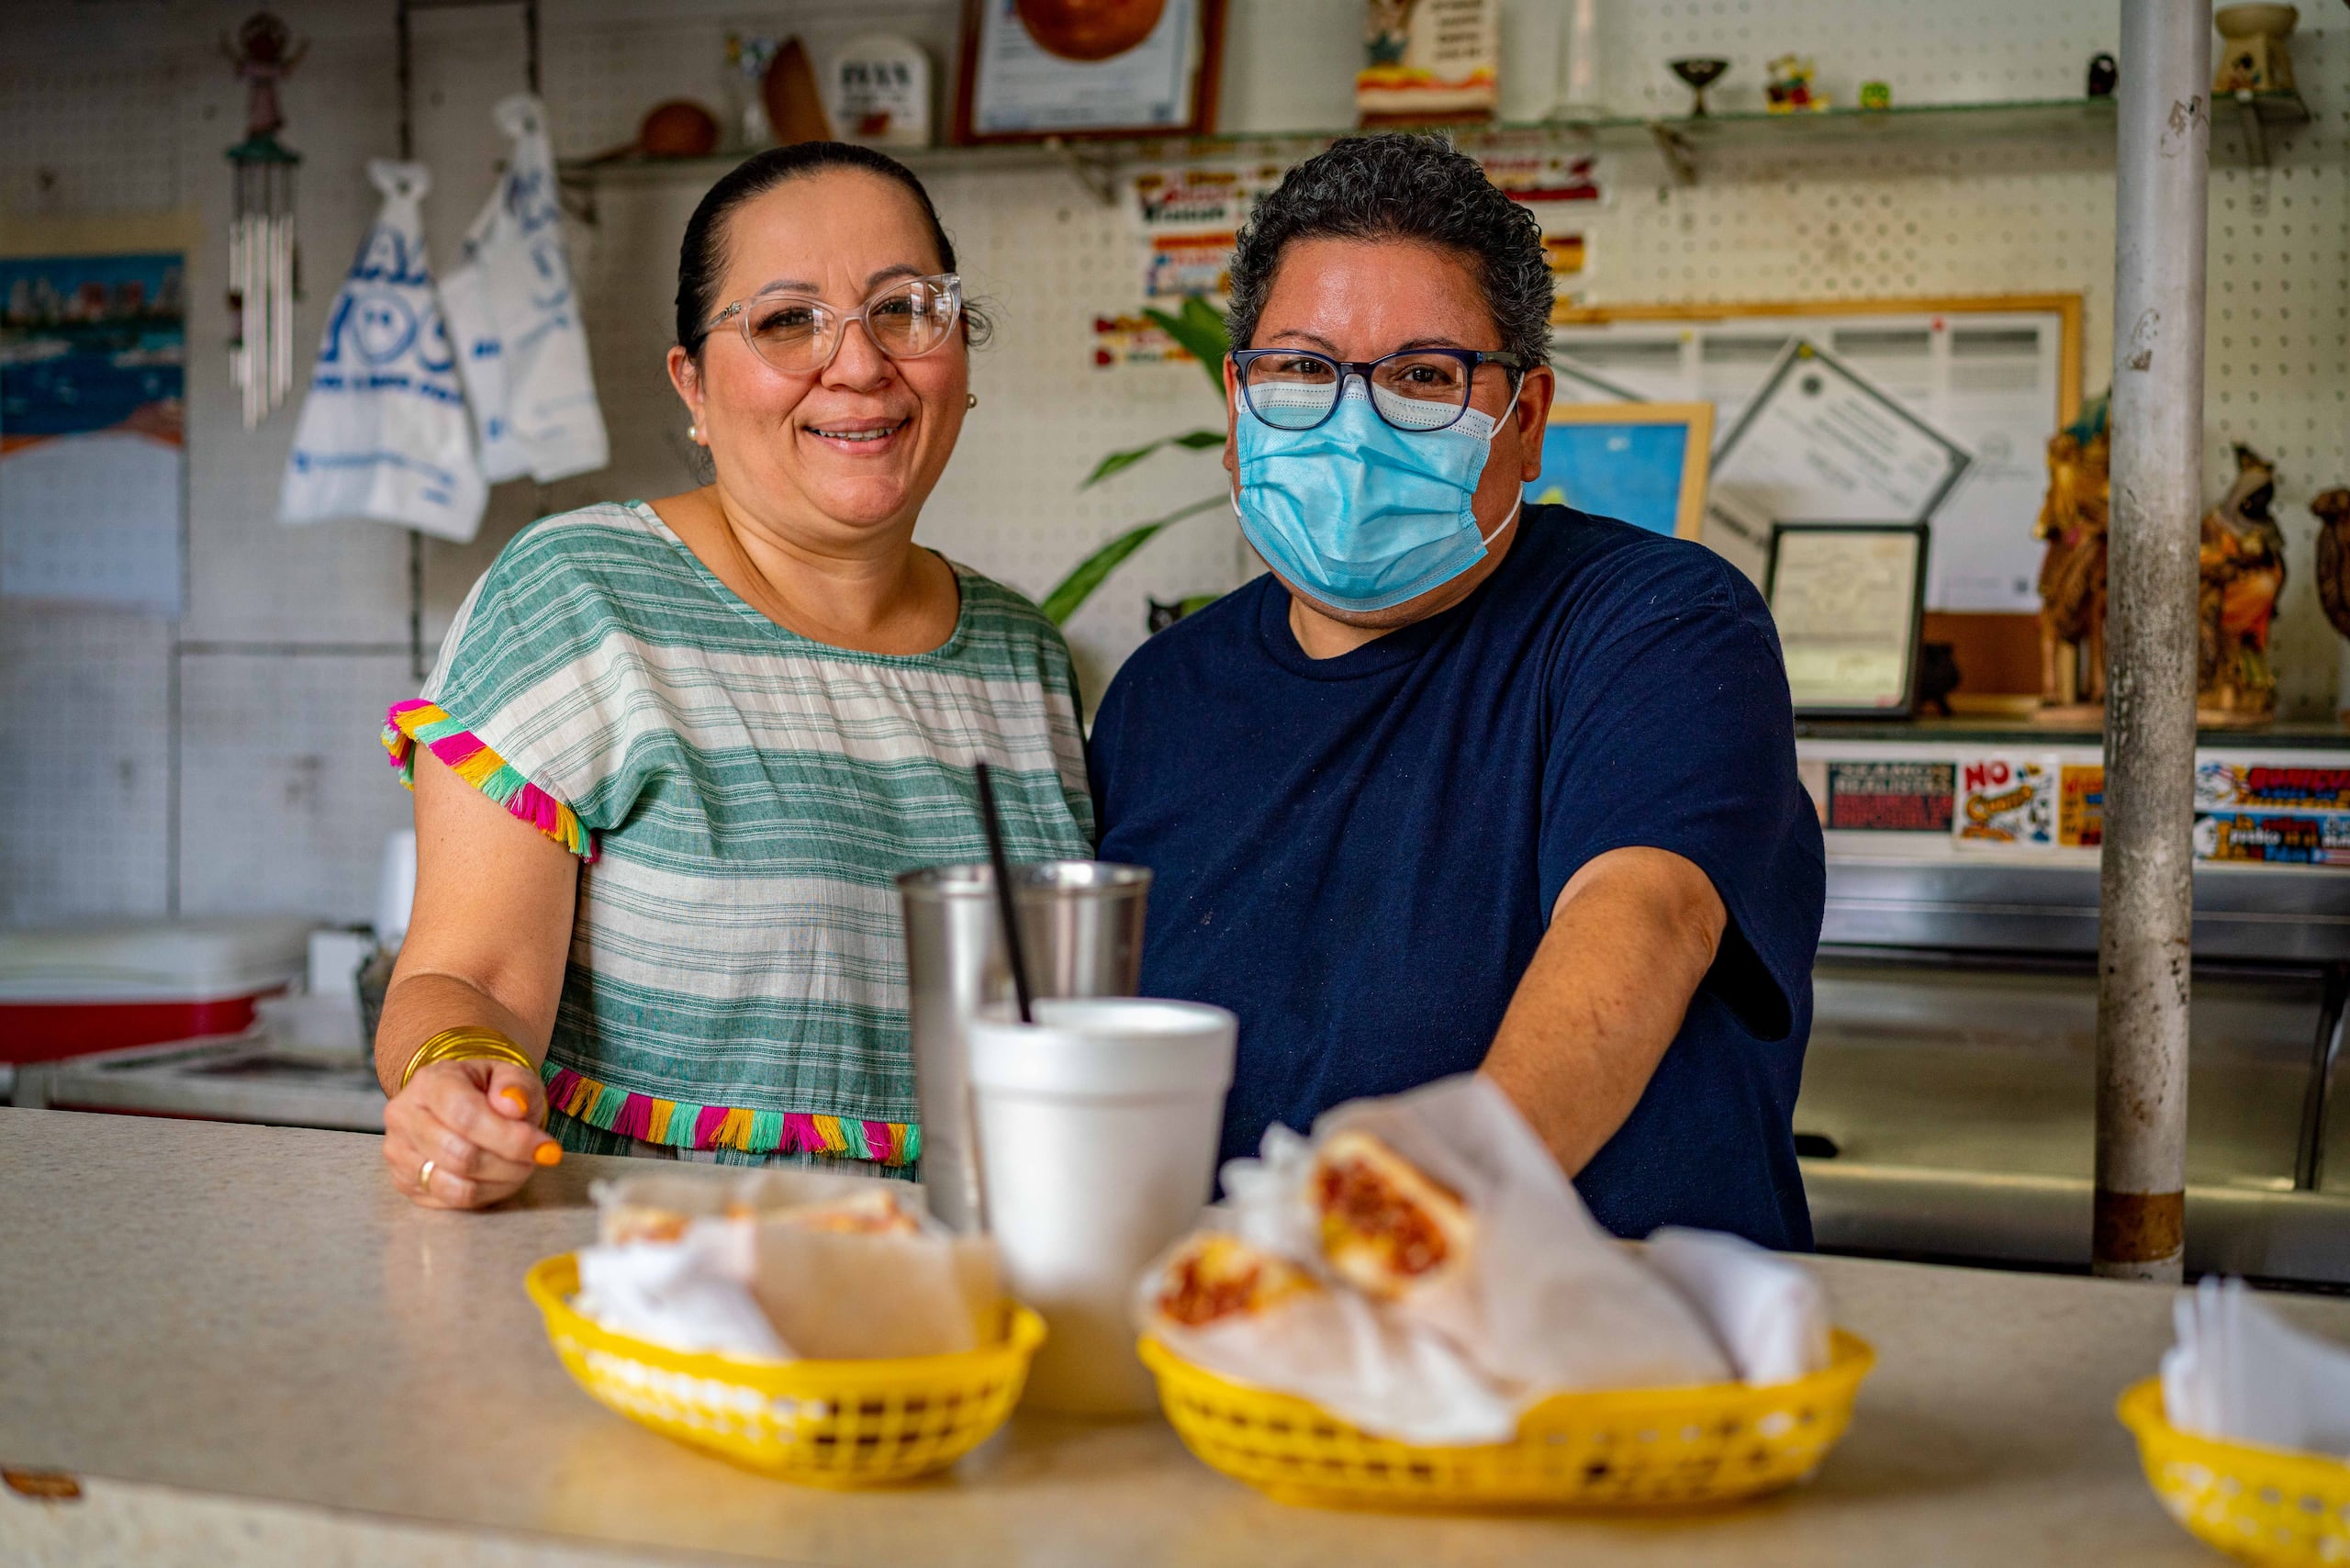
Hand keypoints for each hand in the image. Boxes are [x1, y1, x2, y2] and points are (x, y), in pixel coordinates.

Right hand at [382, 1057, 560, 1209]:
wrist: (461, 1103)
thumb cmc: (487, 1090)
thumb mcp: (510, 1075)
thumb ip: (517, 1085)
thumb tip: (514, 1106)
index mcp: (430, 1082)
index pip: (465, 1115)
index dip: (509, 1137)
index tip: (545, 1146)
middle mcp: (405, 1116)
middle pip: (460, 1156)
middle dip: (510, 1162)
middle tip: (537, 1157)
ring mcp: (399, 1152)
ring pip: (455, 1185)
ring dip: (501, 1181)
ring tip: (521, 1166)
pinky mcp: (404, 1182)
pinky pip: (451, 1201)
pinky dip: (486, 1194)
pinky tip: (500, 1177)